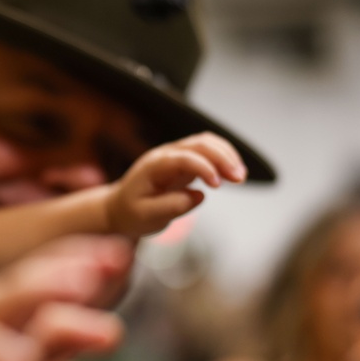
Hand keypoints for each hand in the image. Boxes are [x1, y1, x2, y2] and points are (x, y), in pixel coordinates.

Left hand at [106, 132, 246, 236]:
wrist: (119, 208)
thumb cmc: (131, 213)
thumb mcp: (145, 216)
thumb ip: (171, 207)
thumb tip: (198, 196)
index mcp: (153, 166)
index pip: (183, 158)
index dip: (203, 167)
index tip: (217, 186)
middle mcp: (165, 155)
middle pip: (199, 144)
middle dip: (222, 157)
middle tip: (240, 178)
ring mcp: (175, 155)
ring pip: (206, 143)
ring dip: (226, 155)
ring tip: (240, 177)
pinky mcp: (184, 162)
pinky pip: (207, 152)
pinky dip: (223, 158)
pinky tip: (233, 173)